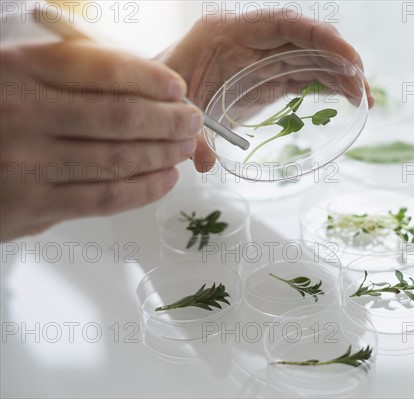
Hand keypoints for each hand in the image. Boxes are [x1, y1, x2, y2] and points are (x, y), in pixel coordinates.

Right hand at [0, 40, 200, 240]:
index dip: (149, 77)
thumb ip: (63, 72)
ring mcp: (26, 166)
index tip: (176, 86)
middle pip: (120, 117)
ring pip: (118, 160)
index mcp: (16, 70)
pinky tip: (165, 180)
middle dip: (169, 119)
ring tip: (185, 147)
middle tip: (192, 120)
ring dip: (163, 154)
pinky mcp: (30, 208)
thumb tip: (137, 81)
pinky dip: (143, 189)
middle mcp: (21, 116)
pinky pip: (104, 199)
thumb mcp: (8, 73)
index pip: (102, 69)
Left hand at [157, 10, 373, 171]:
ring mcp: (262, 59)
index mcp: (228, 32)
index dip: (318, 36)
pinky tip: (346, 99)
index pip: (282, 24)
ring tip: (363, 99)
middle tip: (361, 87)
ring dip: (338, 75)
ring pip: (310, 58)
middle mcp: (251, 40)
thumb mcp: (176, 107)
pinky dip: (326, 86)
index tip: (347, 56)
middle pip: (304, 39)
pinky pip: (303, 76)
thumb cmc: (162, 88)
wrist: (156, 92)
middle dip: (338, 58)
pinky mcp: (267, 78)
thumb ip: (191, 134)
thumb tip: (205, 164)